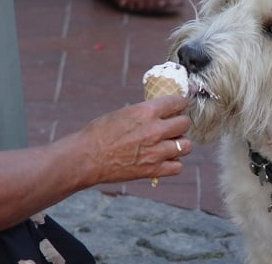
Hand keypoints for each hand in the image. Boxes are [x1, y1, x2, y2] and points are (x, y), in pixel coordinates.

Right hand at [73, 95, 191, 184]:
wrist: (86, 158)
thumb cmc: (99, 133)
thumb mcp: (124, 113)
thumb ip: (146, 113)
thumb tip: (162, 113)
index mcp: (146, 112)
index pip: (177, 102)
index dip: (180, 104)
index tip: (180, 106)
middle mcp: (155, 130)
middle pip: (185, 124)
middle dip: (180, 124)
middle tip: (173, 127)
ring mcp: (156, 151)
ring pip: (186, 146)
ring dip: (180, 144)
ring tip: (170, 145)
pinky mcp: (153, 170)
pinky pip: (178, 167)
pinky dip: (174, 164)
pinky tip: (165, 160)